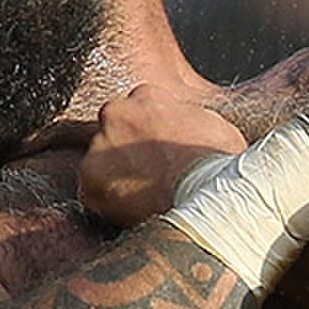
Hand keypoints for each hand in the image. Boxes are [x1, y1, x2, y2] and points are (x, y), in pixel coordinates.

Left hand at [81, 86, 245, 225]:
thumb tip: (186, 123)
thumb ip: (187, 117)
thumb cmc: (219, 165)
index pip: (137, 106)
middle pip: (113, 130)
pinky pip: (94, 193)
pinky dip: (109, 203)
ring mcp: (98, 148)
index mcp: (146, 96)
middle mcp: (115, 114)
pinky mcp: (89, 182)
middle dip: (125, 148)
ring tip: (144, 196)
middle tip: (149, 173)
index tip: (159, 148)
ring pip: (100, 161)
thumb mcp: (215, 126)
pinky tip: (134, 211)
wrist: (208, 201)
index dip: (149, 129)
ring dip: (116, 176)